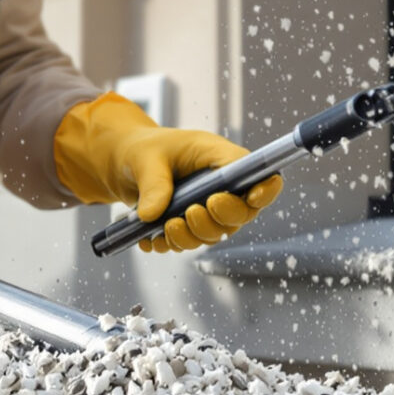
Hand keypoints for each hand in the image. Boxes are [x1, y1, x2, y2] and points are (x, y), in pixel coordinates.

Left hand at [53, 94, 283, 252]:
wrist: (127, 164)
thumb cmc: (146, 150)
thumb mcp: (146, 158)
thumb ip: (154, 183)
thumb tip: (152, 215)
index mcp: (222, 160)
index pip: (259, 177)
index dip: (265, 190)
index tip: (252, 198)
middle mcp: (222, 189)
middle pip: (240, 215)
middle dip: (218, 220)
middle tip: (192, 211)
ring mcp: (207, 212)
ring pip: (214, 235)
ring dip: (193, 237)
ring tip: (168, 225)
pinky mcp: (189, 228)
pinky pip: (187, 244)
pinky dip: (169, 244)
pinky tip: (150, 238)